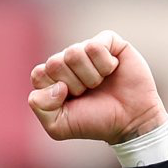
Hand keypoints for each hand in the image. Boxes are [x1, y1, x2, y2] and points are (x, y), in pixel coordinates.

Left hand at [28, 31, 167, 143]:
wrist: (129, 120)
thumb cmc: (93, 122)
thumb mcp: (58, 126)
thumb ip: (41, 107)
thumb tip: (56, 83)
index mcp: (51, 78)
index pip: (38, 74)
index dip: (54, 92)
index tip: (70, 101)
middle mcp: (67, 61)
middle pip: (54, 62)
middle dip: (72, 84)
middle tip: (87, 92)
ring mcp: (87, 50)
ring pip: (73, 52)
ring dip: (89, 76)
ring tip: (99, 83)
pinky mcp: (108, 41)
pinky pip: (95, 46)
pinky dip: (104, 65)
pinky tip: (112, 71)